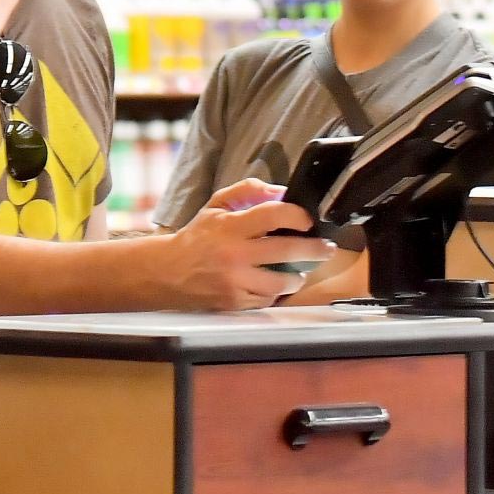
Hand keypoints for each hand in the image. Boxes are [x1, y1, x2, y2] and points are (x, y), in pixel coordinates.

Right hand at [159, 180, 335, 311]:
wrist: (168, 271)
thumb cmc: (197, 236)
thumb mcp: (216, 205)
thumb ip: (247, 191)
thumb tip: (280, 191)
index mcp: (230, 226)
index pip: (273, 215)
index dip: (297, 215)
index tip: (307, 219)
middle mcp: (234, 254)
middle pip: (287, 250)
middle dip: (314, 249)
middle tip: (325, 247)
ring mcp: (235, 282)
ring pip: (282, 281)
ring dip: (299, 274)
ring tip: (302, 269)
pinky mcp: (235, 302)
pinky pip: (268, 298)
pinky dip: (277, 290)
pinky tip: (277, 283)